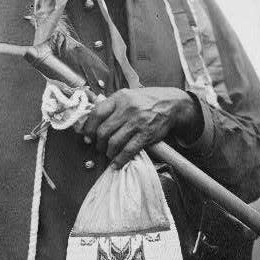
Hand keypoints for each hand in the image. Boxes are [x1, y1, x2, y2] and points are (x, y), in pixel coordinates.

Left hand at [76, 87, 201, 168]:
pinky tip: (117, 163)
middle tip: (98, 147)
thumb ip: (112, 105)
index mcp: (120, 98)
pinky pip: (128, 150)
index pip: (96, 113)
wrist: (172, 104)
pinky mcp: (146, 134)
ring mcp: (137, 122)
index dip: (89, 128)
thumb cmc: (147, 100)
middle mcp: (127, 109)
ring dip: (108, 152)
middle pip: (103, 131)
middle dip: (98, 143)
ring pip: (114, 142)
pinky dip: (120, 159)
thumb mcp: (128, 96)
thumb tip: (92, 119)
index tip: (87, 136)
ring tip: (109, 153)